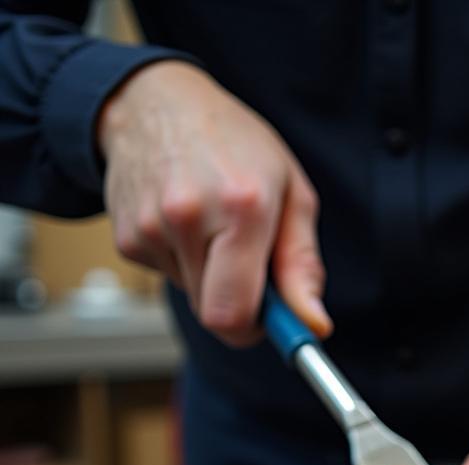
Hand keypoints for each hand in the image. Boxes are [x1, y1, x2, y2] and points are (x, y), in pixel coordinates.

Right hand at [98, 61, 330, 344]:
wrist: (154, 101)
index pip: (235, 314)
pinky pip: (170, 277)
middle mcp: (189, 217)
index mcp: (242, 208)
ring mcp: (151, 228)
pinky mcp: (126, 238)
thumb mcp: (292, 193)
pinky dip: (185, 262)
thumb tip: (313, 324)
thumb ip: (302, 265)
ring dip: (212, 279)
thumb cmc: (234, 143)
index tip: (274, 324)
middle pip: (215, 316)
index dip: (257, 331)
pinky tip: (187, 223)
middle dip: (240, 305)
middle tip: (252, 266)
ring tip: (215, 227)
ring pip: (194, 297)